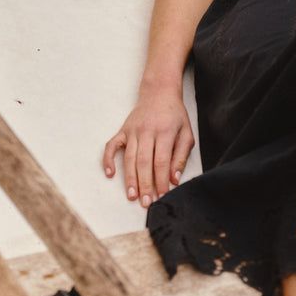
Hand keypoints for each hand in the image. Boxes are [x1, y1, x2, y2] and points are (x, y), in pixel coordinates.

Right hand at [103, 86, 194, 208]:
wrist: (159, 92)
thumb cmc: (175, 115)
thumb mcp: (186, 133)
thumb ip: (181, 156)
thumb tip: (174, 178)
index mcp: (165, 132)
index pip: (161, 162)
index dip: (161, 181)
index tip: (162, 195)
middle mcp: (147, 131)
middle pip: (144, 162)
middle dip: (145, 185)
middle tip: (146, 202)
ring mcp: (132, 130)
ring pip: (130, 158)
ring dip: (130, 179)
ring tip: (132, 196)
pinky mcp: (123, 130)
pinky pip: (112, 146)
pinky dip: (108, 159)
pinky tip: (110, 173)